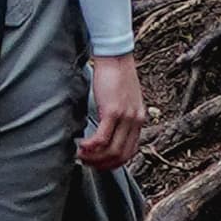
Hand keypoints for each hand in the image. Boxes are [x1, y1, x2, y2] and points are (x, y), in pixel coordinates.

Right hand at [78, 53, 144, 168]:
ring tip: (80, 155)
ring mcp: (126, 117)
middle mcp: (136, 121)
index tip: (99, 164)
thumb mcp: (123, 98)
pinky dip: (90, 147)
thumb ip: (120, 114)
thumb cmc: (115, 74)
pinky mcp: (113, 111)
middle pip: (121, 155)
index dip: (114, 163)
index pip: (130, 151)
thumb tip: (106, 128)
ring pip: (112, 150)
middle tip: (87, 163)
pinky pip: (102, 138)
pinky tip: (81, 146)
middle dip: (102, 165)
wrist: (115, 56)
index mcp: (139, 119)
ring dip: (94, 158)